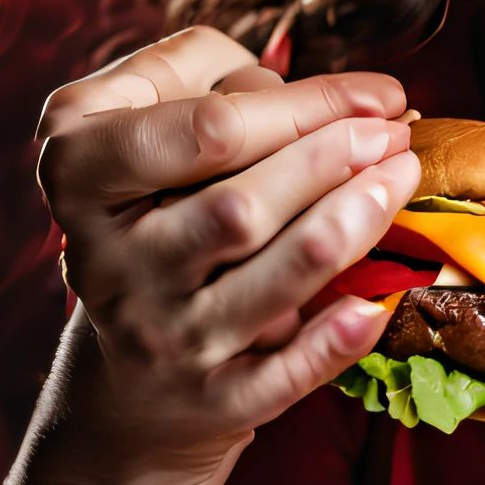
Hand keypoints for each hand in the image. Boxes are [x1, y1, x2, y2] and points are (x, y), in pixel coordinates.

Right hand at [36, 26, 418, 472]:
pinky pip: (279, 376)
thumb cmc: (159, 213)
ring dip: (350, 224)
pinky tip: (376, 305)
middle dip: (331, 161)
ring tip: (402, 180)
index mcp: (82, 172)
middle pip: (239, 206)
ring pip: (268, 278)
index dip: (304, 104)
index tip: (372, 93)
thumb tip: (331, 94)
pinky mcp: (205, 401)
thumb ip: (217, 82)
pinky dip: (332, 342)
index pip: (206, 130)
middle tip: (395, 134)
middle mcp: (107, 259)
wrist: (126, 377)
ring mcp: (158, 335)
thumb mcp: (153, 128)